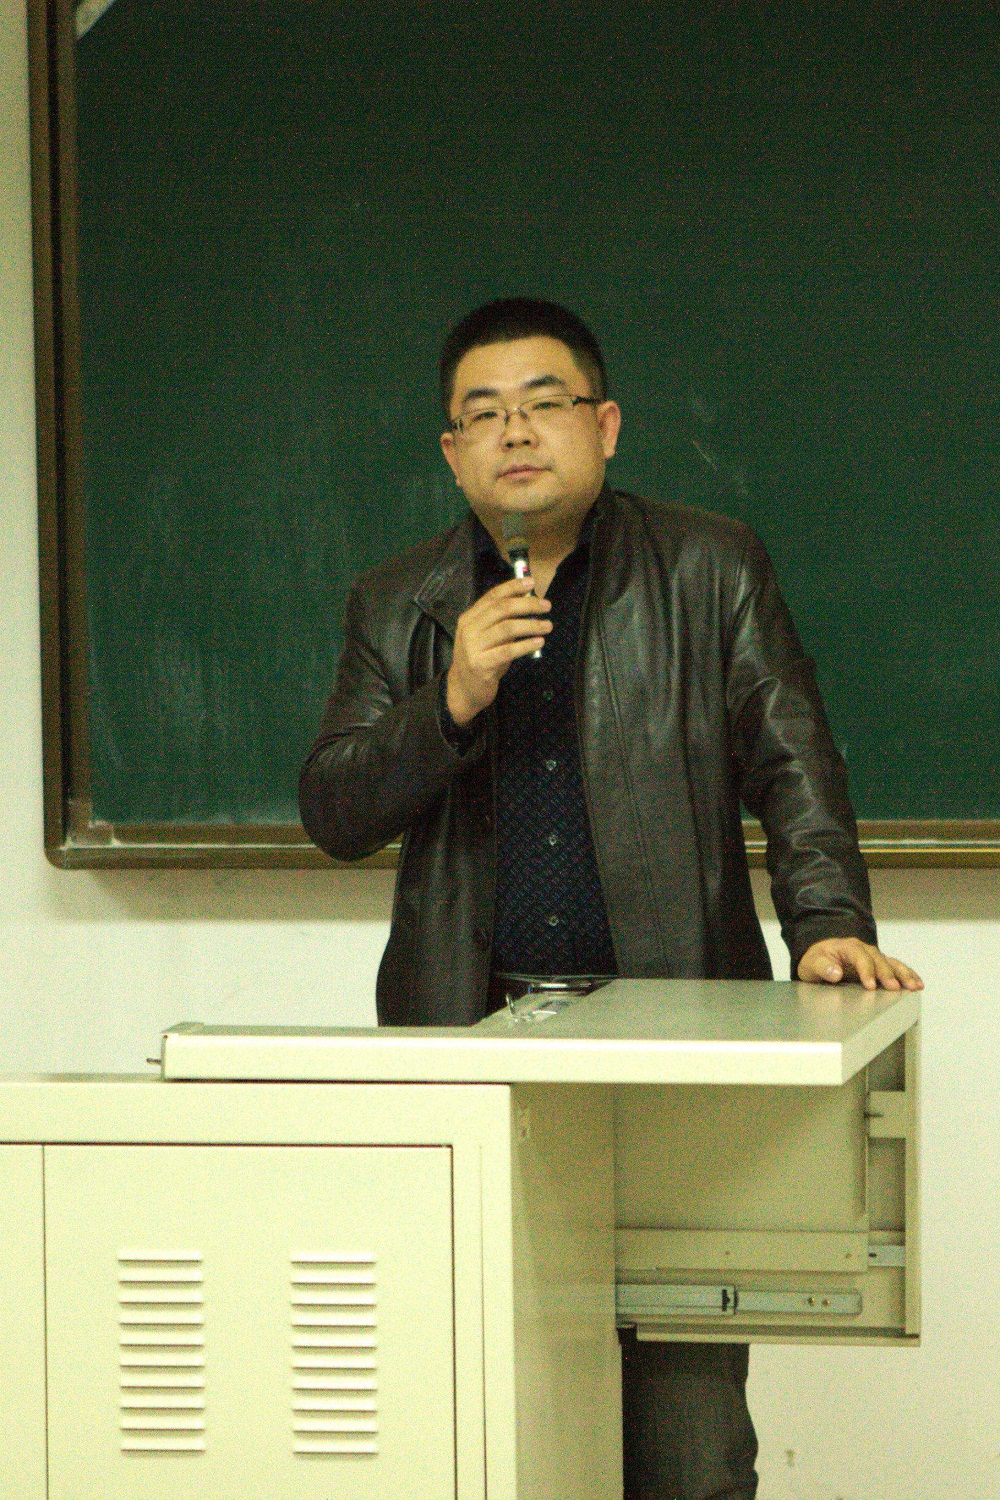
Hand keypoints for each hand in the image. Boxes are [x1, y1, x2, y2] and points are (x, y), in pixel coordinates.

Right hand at [446, 578, 551, 723]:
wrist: (463, 690)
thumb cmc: (481, 659)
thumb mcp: (486, 637)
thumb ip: (501, 622)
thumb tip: (528, 603)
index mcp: (469, 618)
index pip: (492, 596)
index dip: (513, 587)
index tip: (531, 583)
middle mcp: (469, 629)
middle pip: (502, 609)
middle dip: (527, 604)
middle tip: (546, 606)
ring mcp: (473, 647)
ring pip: (507, 628)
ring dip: (531, 625)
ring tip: (547, 626)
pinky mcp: (481, 665)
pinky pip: (508, 651)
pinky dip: (526, 645)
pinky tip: (539, 642)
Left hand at [798, 938, 922, 991]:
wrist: (821, 957)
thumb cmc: (817, 960)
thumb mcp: (811, 963)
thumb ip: (822, 966)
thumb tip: (836, 973)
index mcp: (847, 946)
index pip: (859, 956)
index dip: (866, 970)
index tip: (870, 985)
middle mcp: (864, 949)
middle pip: (879, 959)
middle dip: (887, 974)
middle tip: (894, 988)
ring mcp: (874, 957)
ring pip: (891, 963)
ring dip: (903, 974)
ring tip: (913, 986)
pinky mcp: (880, 966)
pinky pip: (896, 968)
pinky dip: (908, 975)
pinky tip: (917, 984)